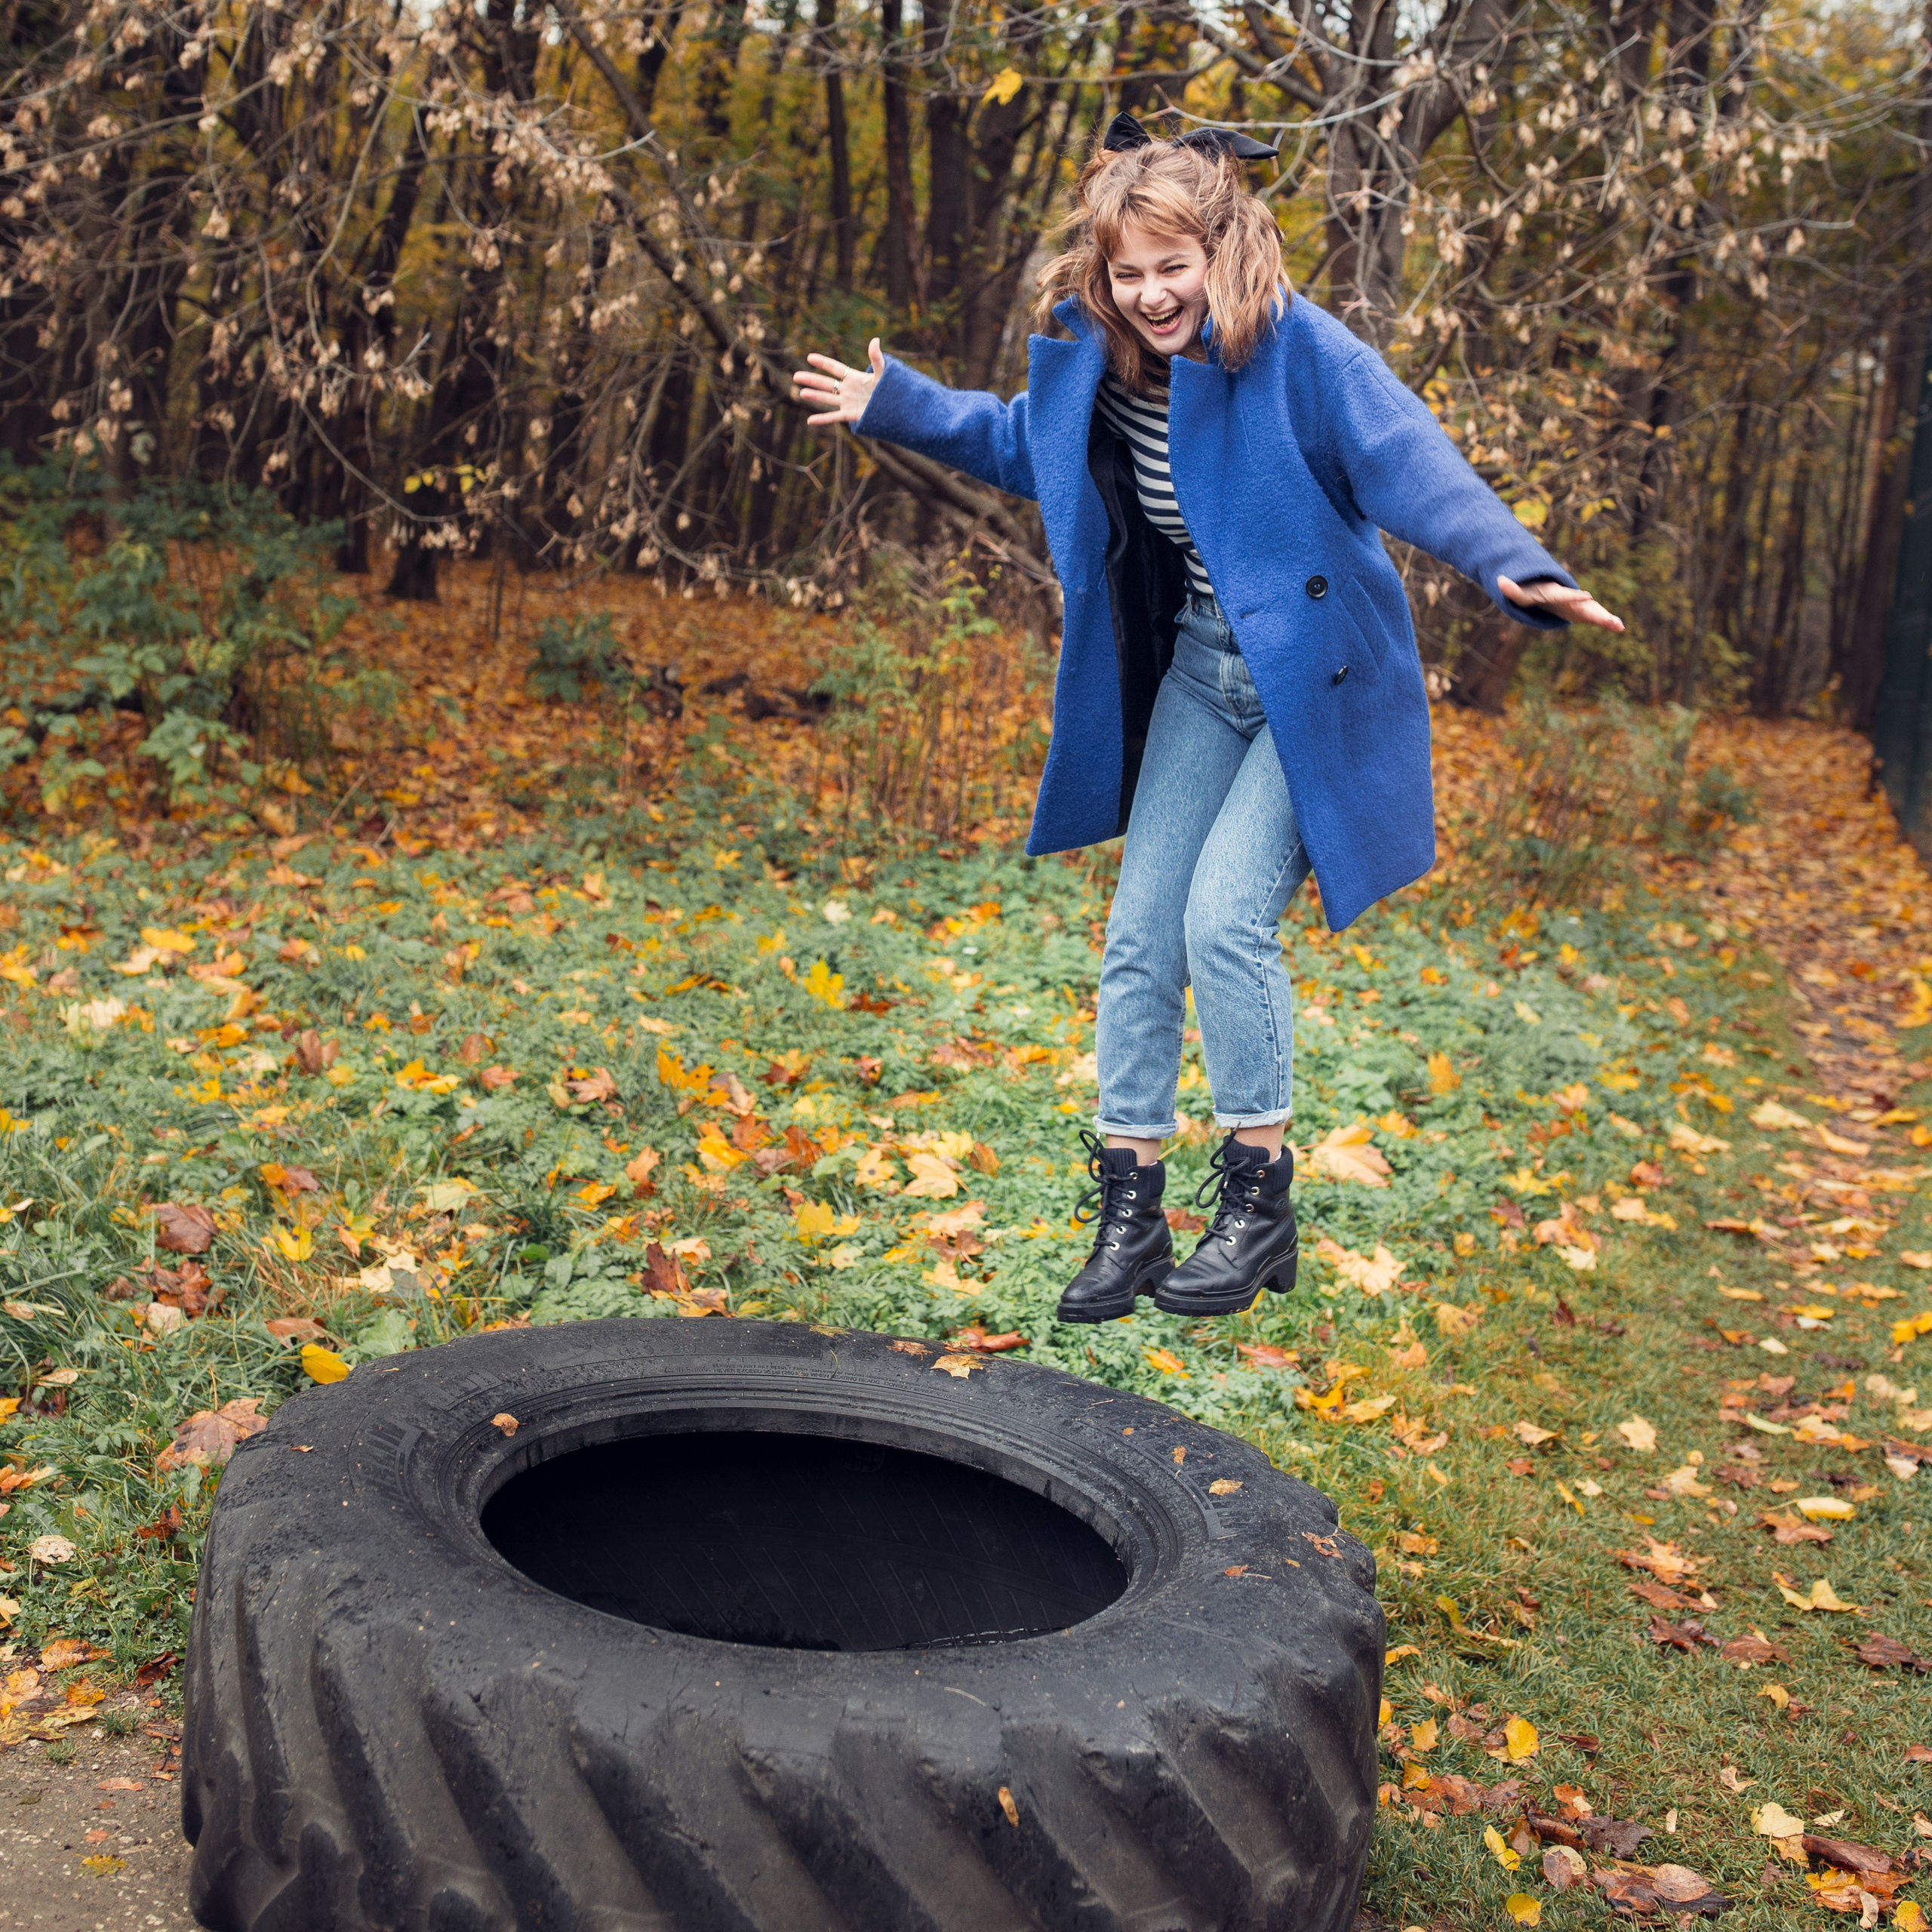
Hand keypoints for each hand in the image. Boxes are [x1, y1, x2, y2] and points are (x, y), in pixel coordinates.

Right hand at [792, 339, 885, 426]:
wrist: (895, 407)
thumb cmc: (890, 388)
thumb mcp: (882, 373)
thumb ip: (877, 358)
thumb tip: (875, 340)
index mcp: (853, 377)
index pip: (835, 368)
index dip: (823, 363)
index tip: (810, 357)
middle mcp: (848, 389)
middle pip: (826, 383)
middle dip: (811, 380)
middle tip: (796, 376)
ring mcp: (847, 402)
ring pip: (827, 399)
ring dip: (814, 396)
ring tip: (801, 393)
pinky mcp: (850, 415)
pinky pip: (833, 417)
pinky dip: (822, 419)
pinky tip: (809, 420)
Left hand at [1497, 575, 1624, 633]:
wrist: (1547, 592)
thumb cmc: (1533, 594)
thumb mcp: (1522, 594)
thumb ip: (1512, 590)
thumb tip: (1499, 580)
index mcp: (1556, 594)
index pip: (1565, 596)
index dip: (1574, 596)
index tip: (1588, 596)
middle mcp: (1571, 599)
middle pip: (1584, 605)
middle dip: (1595, 610)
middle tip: (1608, 617)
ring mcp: (1579, 606)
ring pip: (1593, 611)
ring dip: (1605, 618)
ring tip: (1618, 625)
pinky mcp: (1583, 613)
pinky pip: (1595, 617)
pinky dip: (1606, 622)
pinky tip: (1619, 627)